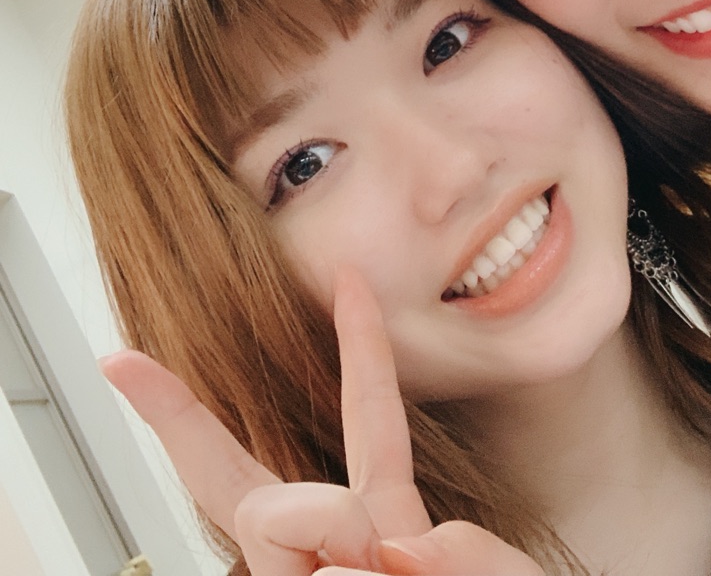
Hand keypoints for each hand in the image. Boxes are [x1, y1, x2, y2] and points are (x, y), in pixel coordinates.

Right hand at [102, 269, 542, 575]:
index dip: (359, 345)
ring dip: (324, 522)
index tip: (345, 281)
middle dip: (183, 419)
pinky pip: (304, 571)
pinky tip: (368, 569)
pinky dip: (348, 569)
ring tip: (377, 559)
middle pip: (245, 482)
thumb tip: (385, 541)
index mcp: (388, 523)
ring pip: (272, 520)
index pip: (367, 416)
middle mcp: (337, 558)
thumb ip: (467, 553)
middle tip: (126, 363)